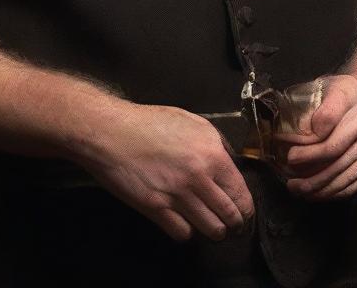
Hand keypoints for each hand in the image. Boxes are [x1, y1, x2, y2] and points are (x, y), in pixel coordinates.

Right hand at [77, 101, 255, 242]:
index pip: (241, 192)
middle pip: (230, 215)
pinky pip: (183, 234)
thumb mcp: (191, 121)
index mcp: (211, 152)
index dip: (244, 206)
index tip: (242, 211)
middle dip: (233, 223)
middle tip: (229, 223)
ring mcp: (178, 194)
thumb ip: (214, 142)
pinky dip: (186, 231)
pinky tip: (182, 221)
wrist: (112, 131)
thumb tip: (229, 161)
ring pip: (211, 229)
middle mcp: (199, 176)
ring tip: (209, 225)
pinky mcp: (157, 208)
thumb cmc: (148, 122)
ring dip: (213, 230)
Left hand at [276, 74, 356, 200]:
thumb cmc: (342, 95)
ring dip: (320, 185)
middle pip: (337, 149)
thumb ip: (311, 107)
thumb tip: (293, 136)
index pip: (329, 117)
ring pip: (347, 171)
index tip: (291, 152)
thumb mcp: (325, 87)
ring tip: (299, 189)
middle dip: (310, 165)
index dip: (309, 138)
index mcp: (352, 96)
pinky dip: (335, 192)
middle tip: (290, 173)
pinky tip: (318, 194)